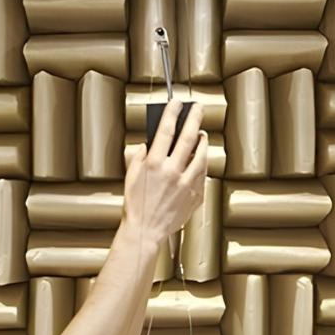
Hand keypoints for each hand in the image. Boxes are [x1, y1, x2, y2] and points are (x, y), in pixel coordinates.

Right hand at [121, 100, 208, 243]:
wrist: (145, 230)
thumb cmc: (136, 204)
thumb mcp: (131, 175)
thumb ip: (141, 156)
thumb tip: (151, 143)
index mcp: (154, 164)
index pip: (166, 130)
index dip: (173, 113)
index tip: (177, 103)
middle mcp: (172, 172)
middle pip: (189, 138)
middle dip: (195, 119)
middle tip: (198, 108)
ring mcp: (186, 184)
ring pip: (201, 155)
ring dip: (203, 142)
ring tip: (202, 134)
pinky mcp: (195, 195)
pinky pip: (202, 174)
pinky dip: (201, 164)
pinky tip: (198, 160)